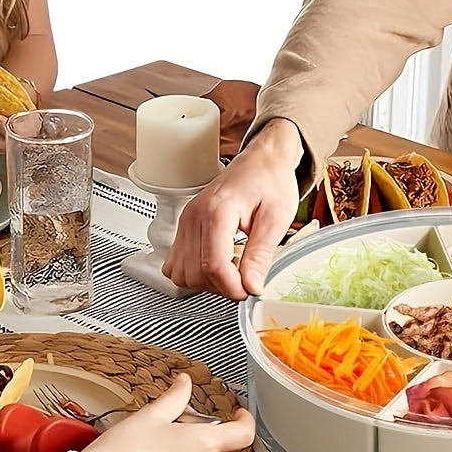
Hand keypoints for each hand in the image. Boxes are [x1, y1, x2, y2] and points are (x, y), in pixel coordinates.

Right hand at [80, 373, 255, 451]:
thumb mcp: (153, 413)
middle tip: (173, 422)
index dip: (245, 420)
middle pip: (214, 445)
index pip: (243, 434)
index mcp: (203, 444)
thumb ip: (176, 396)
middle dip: (198, 431)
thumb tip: (184, 383)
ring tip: (157, 441)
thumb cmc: (125, 451)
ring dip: (185, 449)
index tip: (239, 412)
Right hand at [162, 120, 303, 298]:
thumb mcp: (276, 218)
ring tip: (232, 270)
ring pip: (181, 273)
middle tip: (246, 279)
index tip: (251, 290)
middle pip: (195, 273)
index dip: (233, 288)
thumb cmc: (270, 182)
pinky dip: (193, 273)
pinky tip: (217, 264)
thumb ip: (261, 254)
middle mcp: (194, 216)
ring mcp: (186, 221)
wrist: (262, 161)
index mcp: (217, 211)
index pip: (213, 266)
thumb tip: (252, 286)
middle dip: (222, 286)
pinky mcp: (184, 227)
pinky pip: (175, 264)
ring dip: (207, 282)